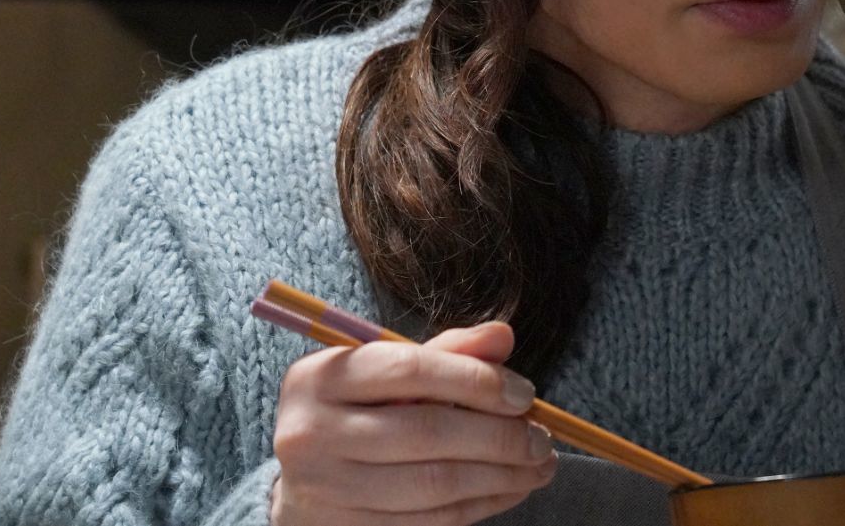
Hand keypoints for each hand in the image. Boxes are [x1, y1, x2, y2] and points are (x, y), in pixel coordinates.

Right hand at [271, 321, 556, 525]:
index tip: (526, 394)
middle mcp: (311, 433)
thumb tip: (503, 337)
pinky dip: (480, 504)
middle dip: (498, 436)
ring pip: (433, 484)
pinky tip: (511, 488)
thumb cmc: (357, 411)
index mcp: (319, 377)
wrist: (302, 479)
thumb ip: (447, 351)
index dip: (476, 380)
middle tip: (542, 438)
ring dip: (500, 476)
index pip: (410, 370)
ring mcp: (325, 489)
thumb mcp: (389, 371)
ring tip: (540, 464)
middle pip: (425, 432)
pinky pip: (430, 520)